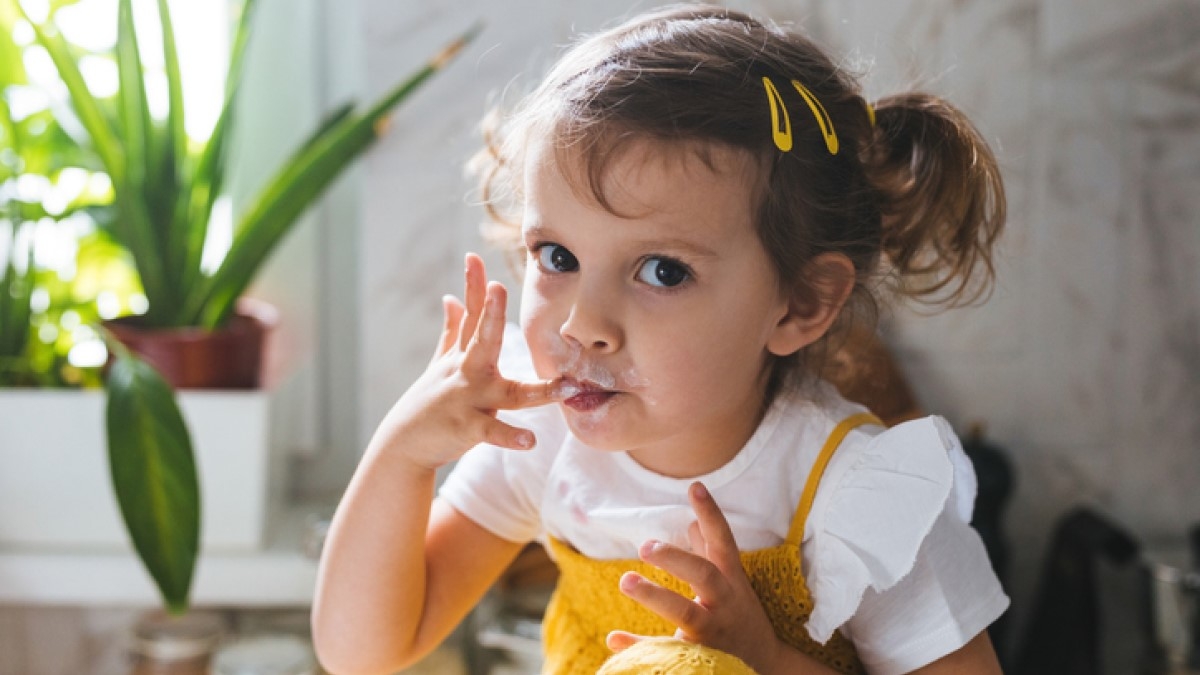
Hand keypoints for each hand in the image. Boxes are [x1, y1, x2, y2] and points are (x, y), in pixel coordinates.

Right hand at [369, 253, 569, 470]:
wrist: (404, 445)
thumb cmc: (428, 402)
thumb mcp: (439, 362)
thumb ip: (453, 330)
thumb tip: (451, 298)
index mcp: (463, 355)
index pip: (471, 315)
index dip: (473, 286)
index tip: (474, 256)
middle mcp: (467, 373)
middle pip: (482, 340)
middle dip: (491, 314)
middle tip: (498, 288)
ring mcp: (469, 401)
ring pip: (508, 393)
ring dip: (537, 391)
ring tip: (564, 387)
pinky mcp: (469, 429)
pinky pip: (495, 432)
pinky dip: (511, 437)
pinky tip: (531, 440)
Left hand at [607, 482, 783, 673]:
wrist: (766, 666)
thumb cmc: (740, 615)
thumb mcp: (731, 582)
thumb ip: (710, 553)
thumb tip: (692, 522)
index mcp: (731, 581)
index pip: (723, 541)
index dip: (711, 514)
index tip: (694, 487)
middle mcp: (725, 604)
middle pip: (704, 576)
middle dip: (676, 559)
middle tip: (645, 546)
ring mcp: (713, 633)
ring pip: (687, 614)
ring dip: (656, 596)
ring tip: (627, 580)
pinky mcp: (699, 657)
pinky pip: (667, 652)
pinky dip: (639, 646)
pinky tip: (613, 637)